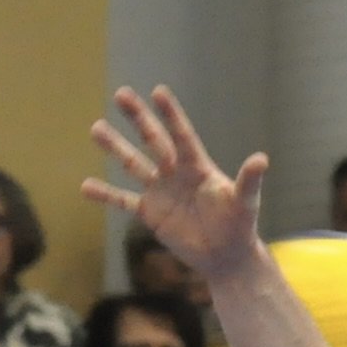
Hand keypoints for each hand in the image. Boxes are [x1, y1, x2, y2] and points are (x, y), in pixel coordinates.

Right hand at [84, 88, 272, 284]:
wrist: (226, 255)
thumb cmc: (240, 226)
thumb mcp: (246, 203)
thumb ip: (249, 181)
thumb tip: (261, 159)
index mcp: (198, 167)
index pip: (181, 135)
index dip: (170, 115)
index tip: (158, 91)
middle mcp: (176, 173)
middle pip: (153, 140)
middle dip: (138, 117)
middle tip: (121, 93)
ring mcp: (161, 191)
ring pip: (133, 165)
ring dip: (115, 147)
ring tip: (96, 128)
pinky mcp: (151, 213)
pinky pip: (124, 201)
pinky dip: (106, 195)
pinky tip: (85, 186)